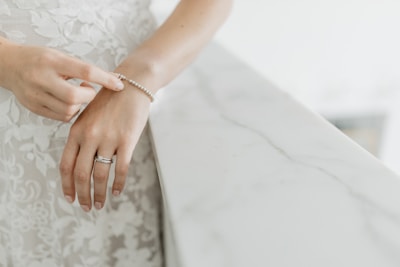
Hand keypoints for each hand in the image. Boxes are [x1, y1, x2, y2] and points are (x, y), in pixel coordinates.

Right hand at [0, 42, 123, 120]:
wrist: (10, 65)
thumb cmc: (41, 59)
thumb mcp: (60, 56)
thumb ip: (81, 69)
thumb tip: (111, 81)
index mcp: (52, 61)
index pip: (85, 71)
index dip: (105, 79)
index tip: (119, 85)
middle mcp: (42, 78)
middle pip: (74, 97)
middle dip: (88, 96)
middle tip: (87, 90)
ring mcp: (35, 95)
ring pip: (68, 111)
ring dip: (79, 106)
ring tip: (76, 94)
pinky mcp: (34, 107)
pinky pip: (61, 117)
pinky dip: (70, 112)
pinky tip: (68, 102)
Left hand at [59, 79, 150, 210]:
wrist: (131, 85)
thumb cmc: (110, 101)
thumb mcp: (88, 115)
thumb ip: (81, 136)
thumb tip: (79, 162)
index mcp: (76, 131)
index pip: (66, 164)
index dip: (66, 185)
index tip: (69, 198)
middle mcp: (89, 136)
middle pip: (81, 174)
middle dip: (82, 195)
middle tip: (86, 207)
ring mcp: (108, 138)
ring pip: (100, 174)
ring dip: (100, 193)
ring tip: (101, 204)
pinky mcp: (127, 140)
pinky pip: (121, 168)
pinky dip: (118, 183)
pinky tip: (118, 191)